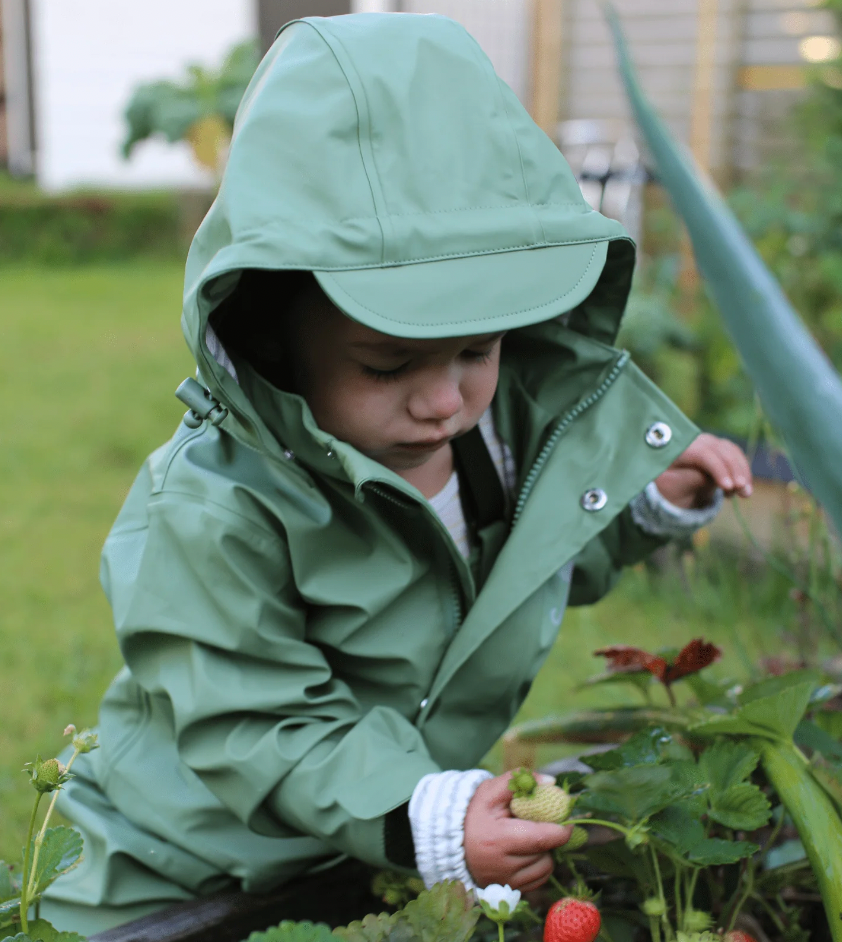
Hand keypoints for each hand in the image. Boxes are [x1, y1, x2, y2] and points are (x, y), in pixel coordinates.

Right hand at [463, 772, 570, 890]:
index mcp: (498, 839)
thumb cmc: (473, 814)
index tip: (566, 817)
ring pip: (545, 867)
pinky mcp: (510, 891)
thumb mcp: (490, 791)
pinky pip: (539, 879)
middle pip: (545, 852)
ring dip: (545, 851)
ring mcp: (507, 882)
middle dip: (550, 836)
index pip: (541, 838)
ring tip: (530, 837)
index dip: (561, 828)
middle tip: (543, 822)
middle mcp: (503, 866)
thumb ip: (518, 781)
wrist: (451, 843)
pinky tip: (527, 852)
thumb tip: (551, 782)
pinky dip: (540, 864)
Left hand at [654, 433, 752, 509]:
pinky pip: (737, 456)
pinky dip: (742, 472)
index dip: (718, 469)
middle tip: (745, 493)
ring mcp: (711, 442)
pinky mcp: (721, 449)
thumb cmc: (666, 480)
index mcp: (680, 446)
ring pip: (733, 453)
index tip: (728, 487)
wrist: (668, 476)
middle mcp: (697, 440)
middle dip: (736, 472)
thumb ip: (689, 479)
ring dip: (743, 472)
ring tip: (745, 494)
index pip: (703, 453)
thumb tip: (708, 478)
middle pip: (722, 451)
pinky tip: (740, 490)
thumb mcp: (670, 484)